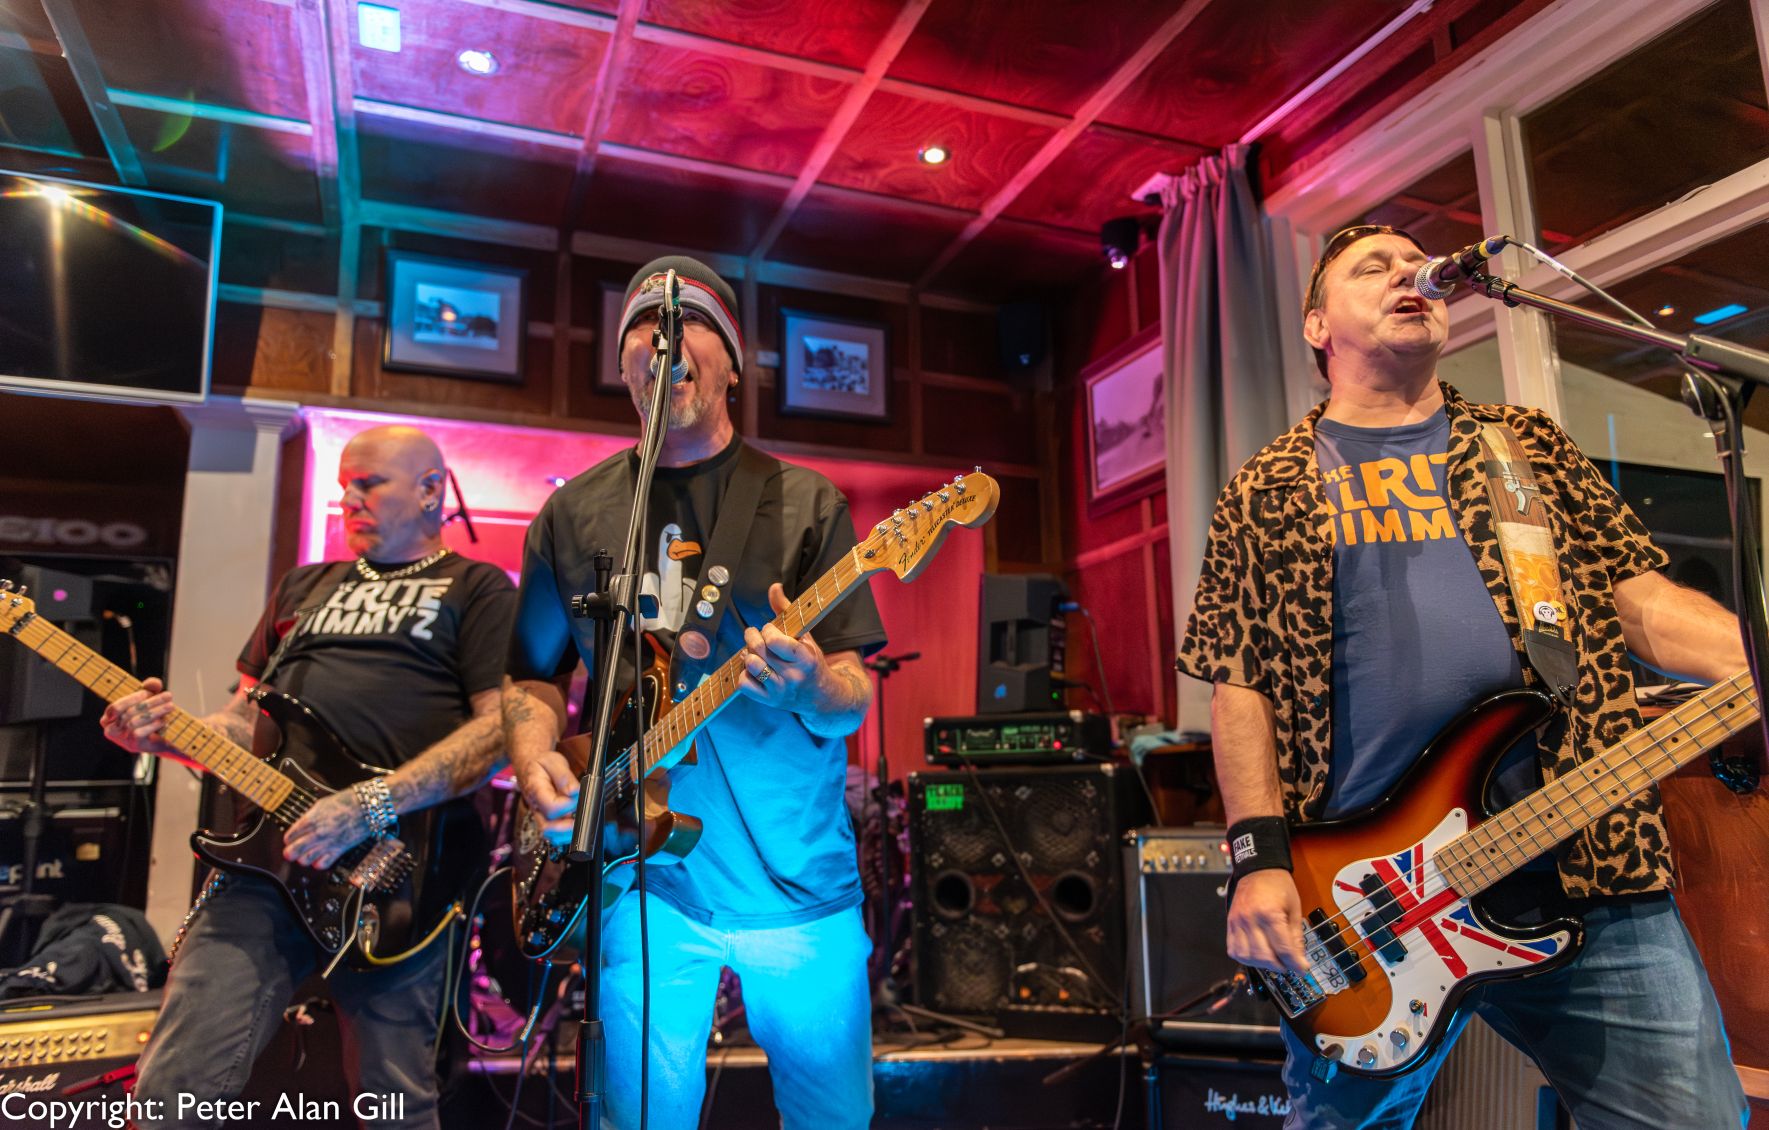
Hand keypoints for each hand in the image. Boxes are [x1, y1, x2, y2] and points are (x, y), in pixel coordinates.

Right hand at [99, 677, 175, 755]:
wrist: (162, 740)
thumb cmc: (151, 716)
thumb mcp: (150, 699)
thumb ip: (150, 688)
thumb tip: (152, 683)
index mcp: (108, 718)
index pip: (115, 707)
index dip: (132, 698)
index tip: (150, 692)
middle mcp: (111, 730)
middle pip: (128, 713)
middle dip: (150, 702)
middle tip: (168, 696)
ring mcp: (121, 739)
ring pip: (134, 722)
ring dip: (155, 712)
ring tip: (170, 706)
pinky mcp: (133, 745)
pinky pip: (138, 733)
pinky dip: (152, 725)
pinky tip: (163, 721)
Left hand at [284, 790, 372, 870]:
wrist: (366, 807)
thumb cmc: (346, 802)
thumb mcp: (322, 805)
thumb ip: (309, 817)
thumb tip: (301, 827)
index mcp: (311, 820)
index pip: (290, 836)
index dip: (288, 839)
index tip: (290, 839)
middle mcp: (317, 833)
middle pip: (294, 850)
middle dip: (290, 852)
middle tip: (290, 852)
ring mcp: (328, 843)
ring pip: (305, 860)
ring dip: (303, 858)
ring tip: (305, 855)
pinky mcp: (339, 850)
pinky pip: (322, 864)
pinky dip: (318, 864)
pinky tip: (319, 858)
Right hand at [515, 748, 578, 846]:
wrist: (530, 767)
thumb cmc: (541, 764)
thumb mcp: (554, 761)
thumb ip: (565, 777)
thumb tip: (574, 791)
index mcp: (536, 791)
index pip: (551, 807)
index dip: (568, 805)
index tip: (578, 796)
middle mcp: (536, 807)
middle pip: (547, 828)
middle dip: (567, 828)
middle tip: (582, 817)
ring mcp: (540, 816)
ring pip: (551, 835)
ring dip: (567, 833)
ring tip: (580, 821)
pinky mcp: (545, 819)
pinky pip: (554, 834)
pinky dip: (565, 833)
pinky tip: (575, 822)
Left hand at [737, 583, 834, 713]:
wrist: (821, 696)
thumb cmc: (811, 661)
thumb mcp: (805, 636)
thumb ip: (787, 610)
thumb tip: (774, 587)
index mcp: (805, 658)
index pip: (774, 641)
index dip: (767, 630)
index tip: (770, 629)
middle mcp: (793, 676)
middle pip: (759, 650)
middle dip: (752, 637)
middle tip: (755, 635)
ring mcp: (780, 691)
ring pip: (751, 665)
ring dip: (748, 654)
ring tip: (755, 652)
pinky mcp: (769, 701)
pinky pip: (744, 684)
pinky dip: (745, 673)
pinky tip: (754, 669)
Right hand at [1226, 869, 1309, 972]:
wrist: (1257, 870)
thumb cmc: (1278, 886)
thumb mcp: (1294, 908)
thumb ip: (1296, 935)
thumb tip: (1299, 958)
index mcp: (1269, 913)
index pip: (1283, 948)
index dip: (1295, 963)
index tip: (1303, 969)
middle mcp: (1250, 919)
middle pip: (1264, 956)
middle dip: (1280, 966)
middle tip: (1289, 965)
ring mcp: (1237, 923)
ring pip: (1247, 956)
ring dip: (1262, 964)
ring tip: (1274, 960)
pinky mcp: (1230, 924)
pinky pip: (1233, 950)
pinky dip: (1246, 958)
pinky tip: (1257, 955)